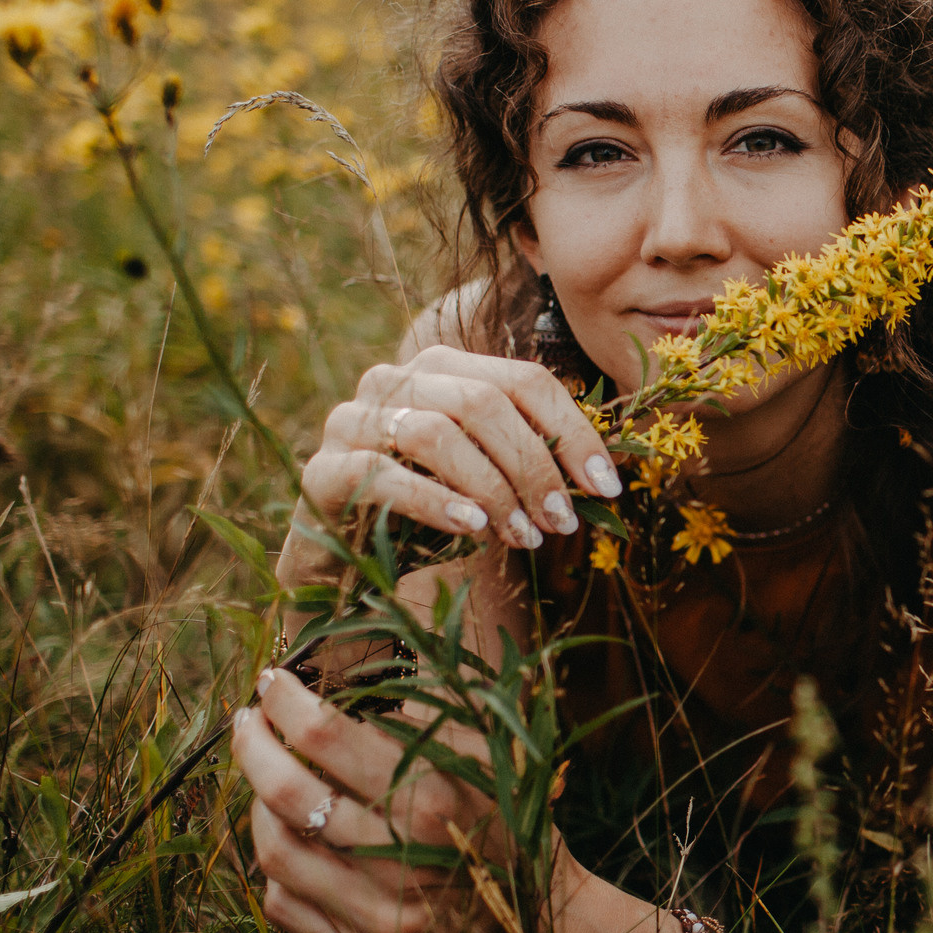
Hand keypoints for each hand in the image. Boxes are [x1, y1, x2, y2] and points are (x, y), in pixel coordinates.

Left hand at [235, 665, 582, 932]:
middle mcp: (400, 858)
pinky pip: (285, 907)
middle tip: (247, 722)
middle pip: (285, 790)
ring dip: (258, 806)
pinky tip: (291, 844)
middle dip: (252, 745)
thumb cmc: (514, 828)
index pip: (325, 734)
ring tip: (266, 782)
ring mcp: (377, 916)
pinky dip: (276, 870)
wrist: (545, 931)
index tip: (272, 682)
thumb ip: (431, 716)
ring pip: (274, 852)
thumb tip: (358, 676)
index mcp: (432, 797)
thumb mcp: (490, 759)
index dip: (286, 702)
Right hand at [280, 346, 621, 584]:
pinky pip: (384, 475)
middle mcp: (393, 380)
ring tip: (525, 537)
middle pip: (482, 403)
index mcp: (442, 370)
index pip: (523, 380)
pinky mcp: (322, 470)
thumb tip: (611, 469)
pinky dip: (437, 502)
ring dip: (493, 489)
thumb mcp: (489, 479)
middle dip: (534, 465)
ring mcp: (351, 421)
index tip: (607, 486)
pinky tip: (475, 529)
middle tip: (564, 521)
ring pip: (435, 434)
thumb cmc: (430, 513)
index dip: (573, 431)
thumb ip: (535, 460)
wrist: (347, 562)